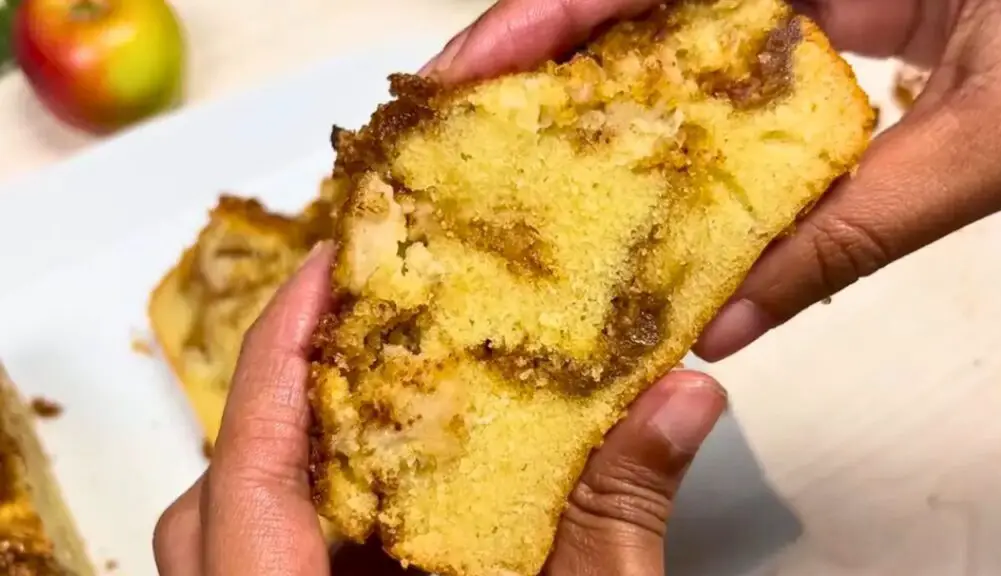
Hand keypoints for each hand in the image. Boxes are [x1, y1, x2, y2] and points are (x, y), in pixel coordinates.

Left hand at [152, 241, 726, 574]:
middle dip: (293, 397)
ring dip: (308, 455)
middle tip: (369, 328)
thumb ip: (617, 515)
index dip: (282, 352)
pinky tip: (399, 489)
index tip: (328, 268)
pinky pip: (282, 566)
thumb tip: (679, 398)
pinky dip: (332, 512)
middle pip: (226, 494)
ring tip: (384, 395)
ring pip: (244, 533)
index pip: (252, 470)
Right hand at [422, 0, 1000, 360]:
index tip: (461, 75)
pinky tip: (632, 178)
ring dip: (591, 100)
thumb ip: (859, 227)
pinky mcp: (829, 28)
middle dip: (531, 59)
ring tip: (520, 165)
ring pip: (665, 33)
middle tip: (456, 133)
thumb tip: (732, 318)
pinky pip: (722, 70)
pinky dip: (670, 125)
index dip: (535, 16)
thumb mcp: (996, 134)